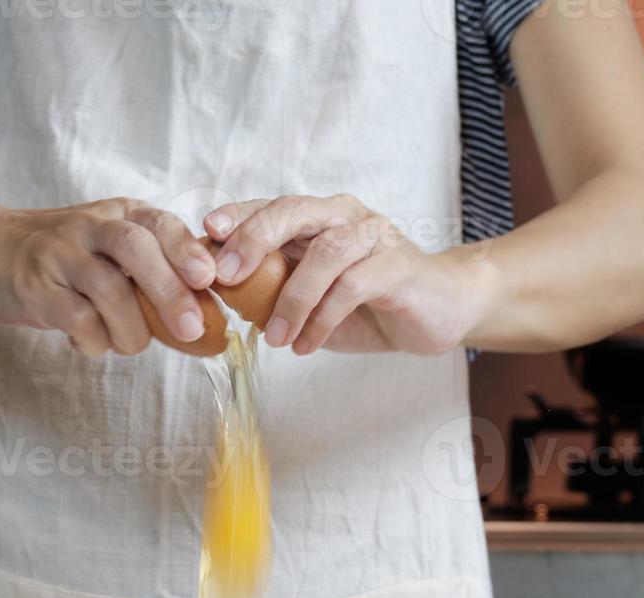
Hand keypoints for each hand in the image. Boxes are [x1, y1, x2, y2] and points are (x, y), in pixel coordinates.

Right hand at [0, 198, 215, 355]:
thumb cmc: (62, 256)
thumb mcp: (108, 246)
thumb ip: (151, 270)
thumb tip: (205, 316)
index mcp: (119, 214)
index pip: (160, 223)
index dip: (187, 250)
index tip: (208, 280)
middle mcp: (90, 226)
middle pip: (137, 248)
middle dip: (169, 291)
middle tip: (191, 329)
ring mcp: (59, 255)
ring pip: (108, 288)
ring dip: (131, 329)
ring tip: (133, 345)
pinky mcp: (34, 287)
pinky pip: (75, 318)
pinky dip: (95, 341)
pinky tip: (93, 344)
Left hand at [203, 195, 485, 354]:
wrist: (439, 309)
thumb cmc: (370, 304)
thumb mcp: (312, 298)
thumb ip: (273, 291)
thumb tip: (217, 297)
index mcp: (319, 217)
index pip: (270, 207)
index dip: (236, 217)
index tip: (203, 237)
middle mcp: (344, 216)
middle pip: (293, 211)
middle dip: (253, 239)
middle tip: (225, 276)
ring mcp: (375, 236)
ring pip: (326, 252)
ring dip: (293, 299)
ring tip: (275, 339)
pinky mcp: (399, 265)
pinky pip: (354, 286)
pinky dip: (324, 317)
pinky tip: (307, 345)